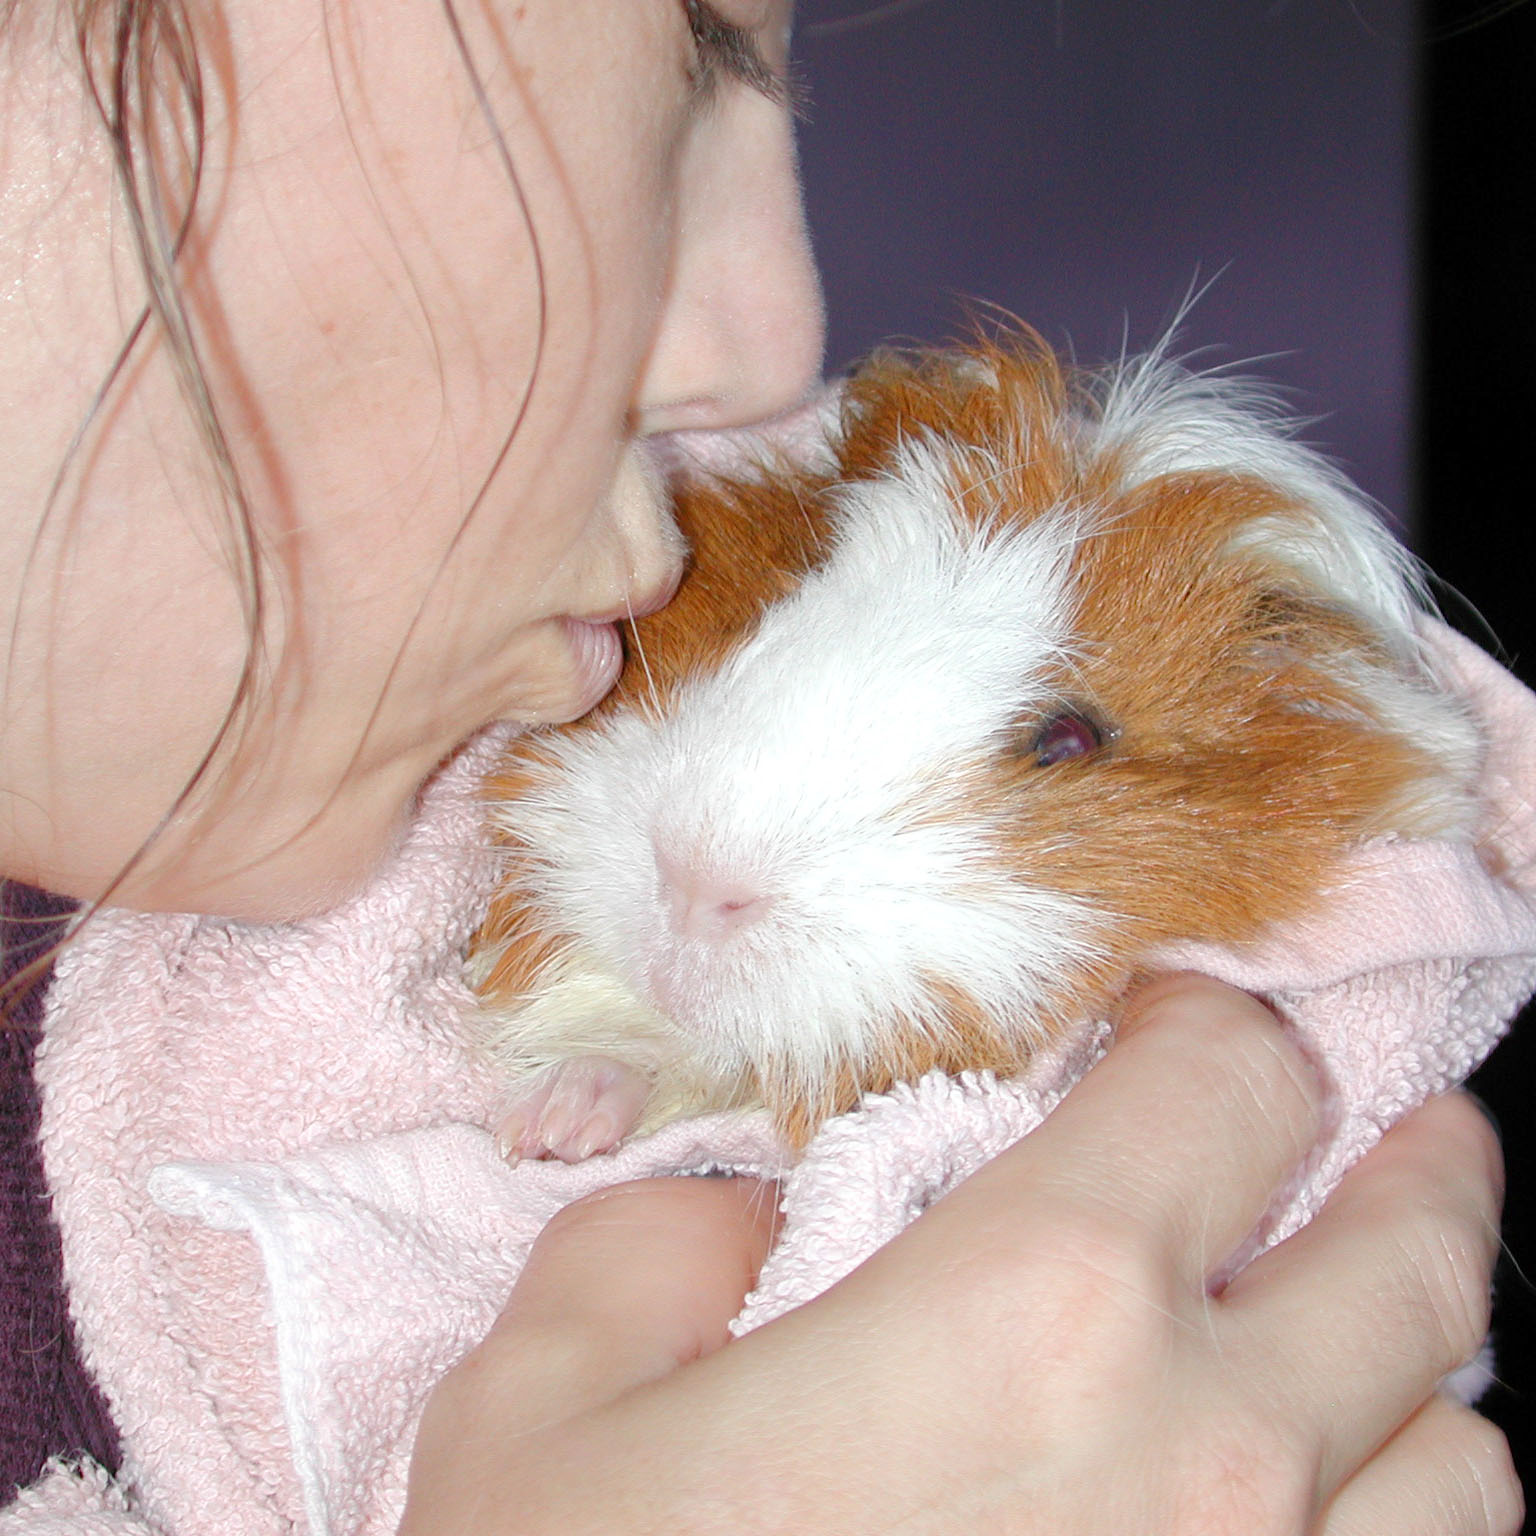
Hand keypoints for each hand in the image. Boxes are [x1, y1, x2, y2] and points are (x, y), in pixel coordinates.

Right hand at [401, 975, 1519, 1534]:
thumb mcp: (544, 1404)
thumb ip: (659, 1238)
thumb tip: (748, 1210)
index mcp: (1036, 1313)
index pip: (1230, 1082)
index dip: (1222, 1018)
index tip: (1188, 1017)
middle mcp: (1204, 1462)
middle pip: (1415, 1253)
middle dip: (1413, 1154)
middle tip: (1391, 1123)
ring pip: (1468, 1454)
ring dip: (1419, 1367)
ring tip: (1349, 1331)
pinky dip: (1403, 1521)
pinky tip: (1321, 1505)